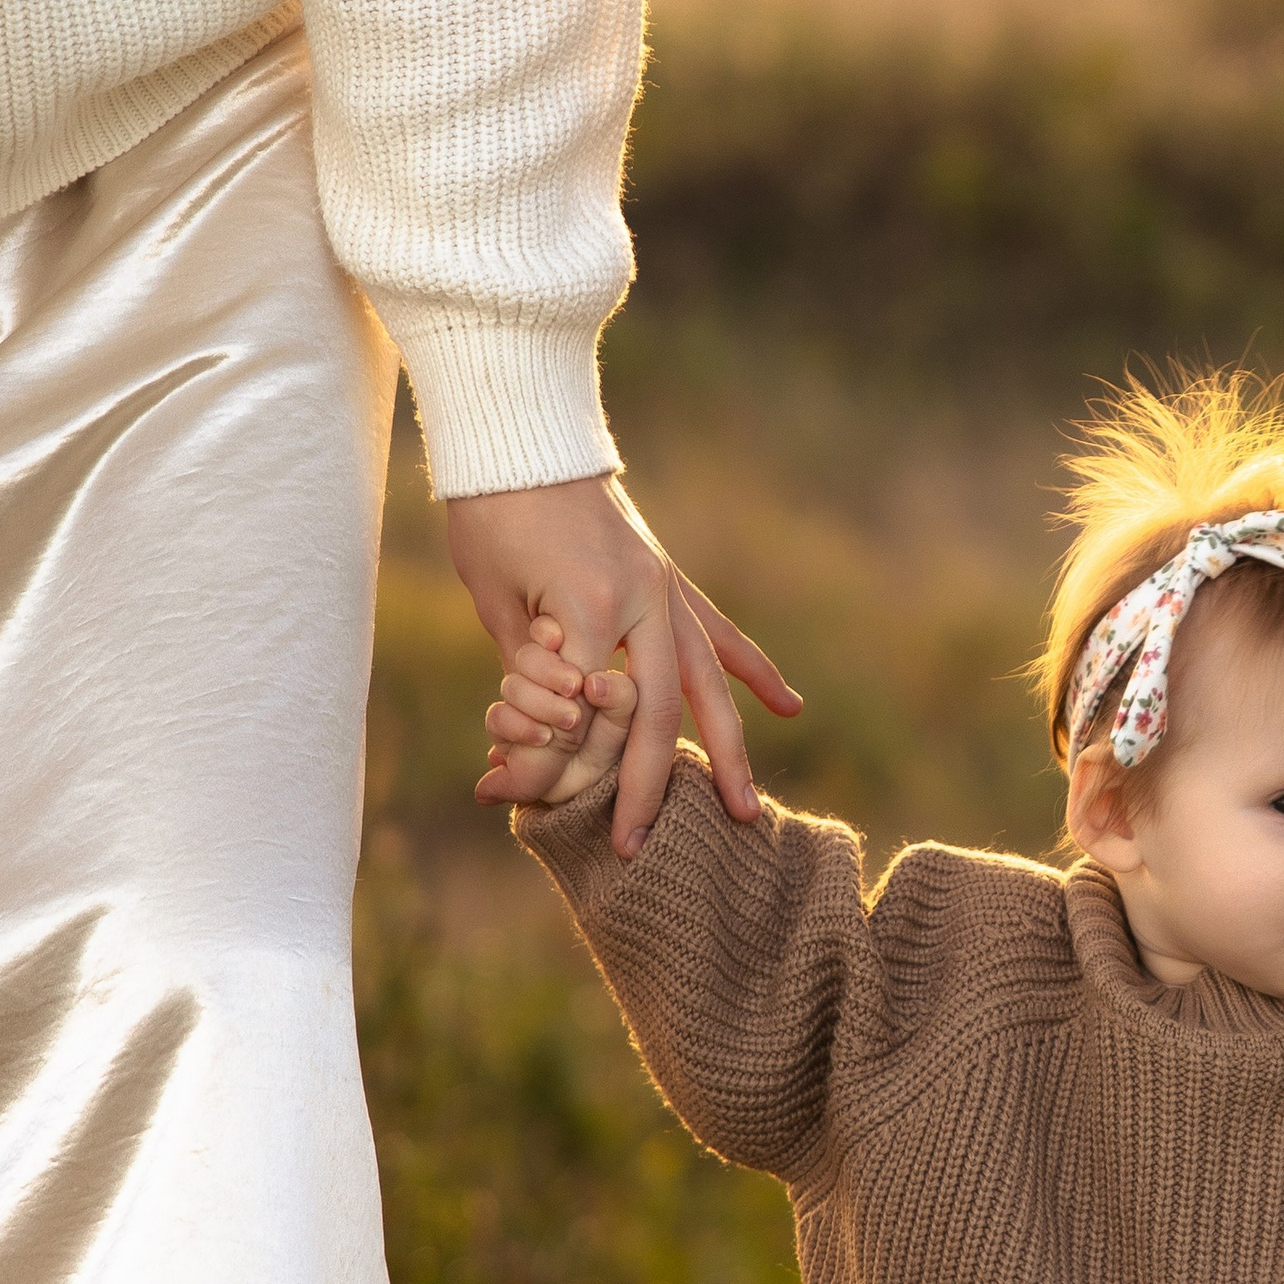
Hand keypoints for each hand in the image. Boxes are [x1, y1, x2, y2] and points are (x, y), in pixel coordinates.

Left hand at [444, 475, 799, 857]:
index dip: (555, 755)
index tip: (518, 797)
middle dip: (647, 785)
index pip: (587, 707)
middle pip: (658, 714)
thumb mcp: (496, 597)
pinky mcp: (671, 580)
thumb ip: (530, 666)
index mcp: (593, 603)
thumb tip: (538, 734)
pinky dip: (755, 672)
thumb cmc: (493, 513)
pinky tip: (790, 706)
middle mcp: (646, 600)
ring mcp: (667, 590)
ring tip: (746, 810)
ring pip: (707, 686)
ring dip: (728, 751)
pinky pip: (720, 635)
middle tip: (637, 845)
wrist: (522, 438)